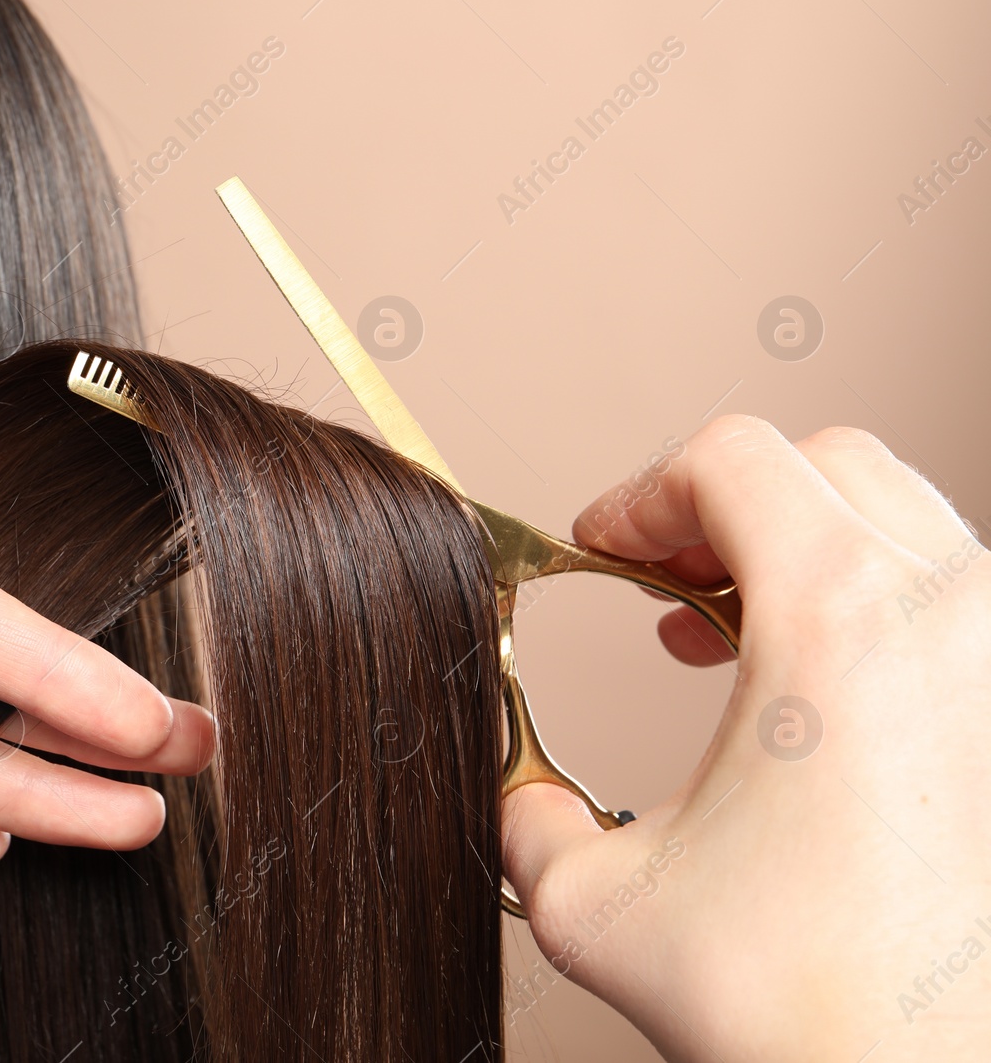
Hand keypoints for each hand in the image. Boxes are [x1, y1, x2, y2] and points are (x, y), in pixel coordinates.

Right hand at [502, 416, 990, 1059]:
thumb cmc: (809, 1002)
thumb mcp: (598, 906)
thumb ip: (525, 822)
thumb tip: (515, 798)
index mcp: (841, 619)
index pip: (732, 460)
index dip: (639, 493)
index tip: (599, 547)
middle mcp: (949, 613)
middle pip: (823, 466)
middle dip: (721, 506)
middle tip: (655, 579)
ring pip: (897, 521)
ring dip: (797, 547)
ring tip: (724, 633)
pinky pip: (945, 597)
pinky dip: (865, 602)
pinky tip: (807, 691)